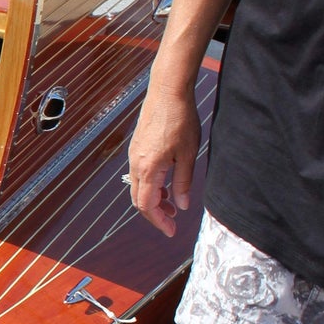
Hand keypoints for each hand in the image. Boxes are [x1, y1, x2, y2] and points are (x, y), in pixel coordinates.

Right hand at [126, 82, 200, 237]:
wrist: (167, 93)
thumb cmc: (180, 121)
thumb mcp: (188, 154)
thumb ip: (184, 182)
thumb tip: (182, 206)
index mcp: (150, 169)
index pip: (148, 205)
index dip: (159, 221)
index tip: (171, 231)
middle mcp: (137, 165)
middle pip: (139, 200)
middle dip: (155, 214)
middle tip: (173, 221)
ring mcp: (134, 156)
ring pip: (139, 187)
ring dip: (154, 199)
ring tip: (173, 203)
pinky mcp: (137, 148)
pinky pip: (139, 174)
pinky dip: (151, 185)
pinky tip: (166, 183)